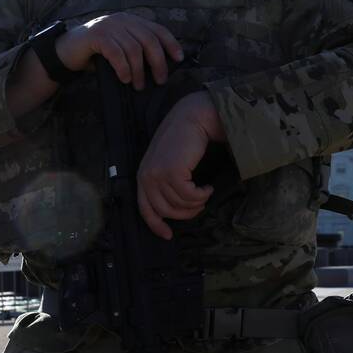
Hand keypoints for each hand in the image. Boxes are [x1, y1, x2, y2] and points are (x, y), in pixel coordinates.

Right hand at [55, 13, 183, 90]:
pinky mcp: (97, 36)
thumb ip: (138, 50)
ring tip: (139, 85)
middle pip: (149, 40)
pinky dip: (123, 68)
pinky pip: (117, 53)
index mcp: (132, 21)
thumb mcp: (122, 48)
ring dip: (139, 70)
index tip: (179, 58)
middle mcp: (123, 20)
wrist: (67, 50)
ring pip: (134, 49)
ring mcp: (109, 26)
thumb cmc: (98, 53)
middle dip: (158, 62)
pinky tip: (125, 78)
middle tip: (160, 80)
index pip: (158, 30)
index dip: (171, 43)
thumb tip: (161, 67)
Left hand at [137, 92, 225, 238]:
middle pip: (165, 211)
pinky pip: (189, 196)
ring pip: (180, 204)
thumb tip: (178, 205)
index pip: (145, 209)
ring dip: (197, 202)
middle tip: (201, 205)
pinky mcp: (172, 172)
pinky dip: (201, 195)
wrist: (194, 117)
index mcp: (144, 175)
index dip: (156, 225)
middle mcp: (146, 176)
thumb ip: (167, 180)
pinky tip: (208, 186)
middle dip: (186, 214)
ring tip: (206, 192)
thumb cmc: (187, 138)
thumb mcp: (171, 161)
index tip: (168, 235)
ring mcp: (158, 174)